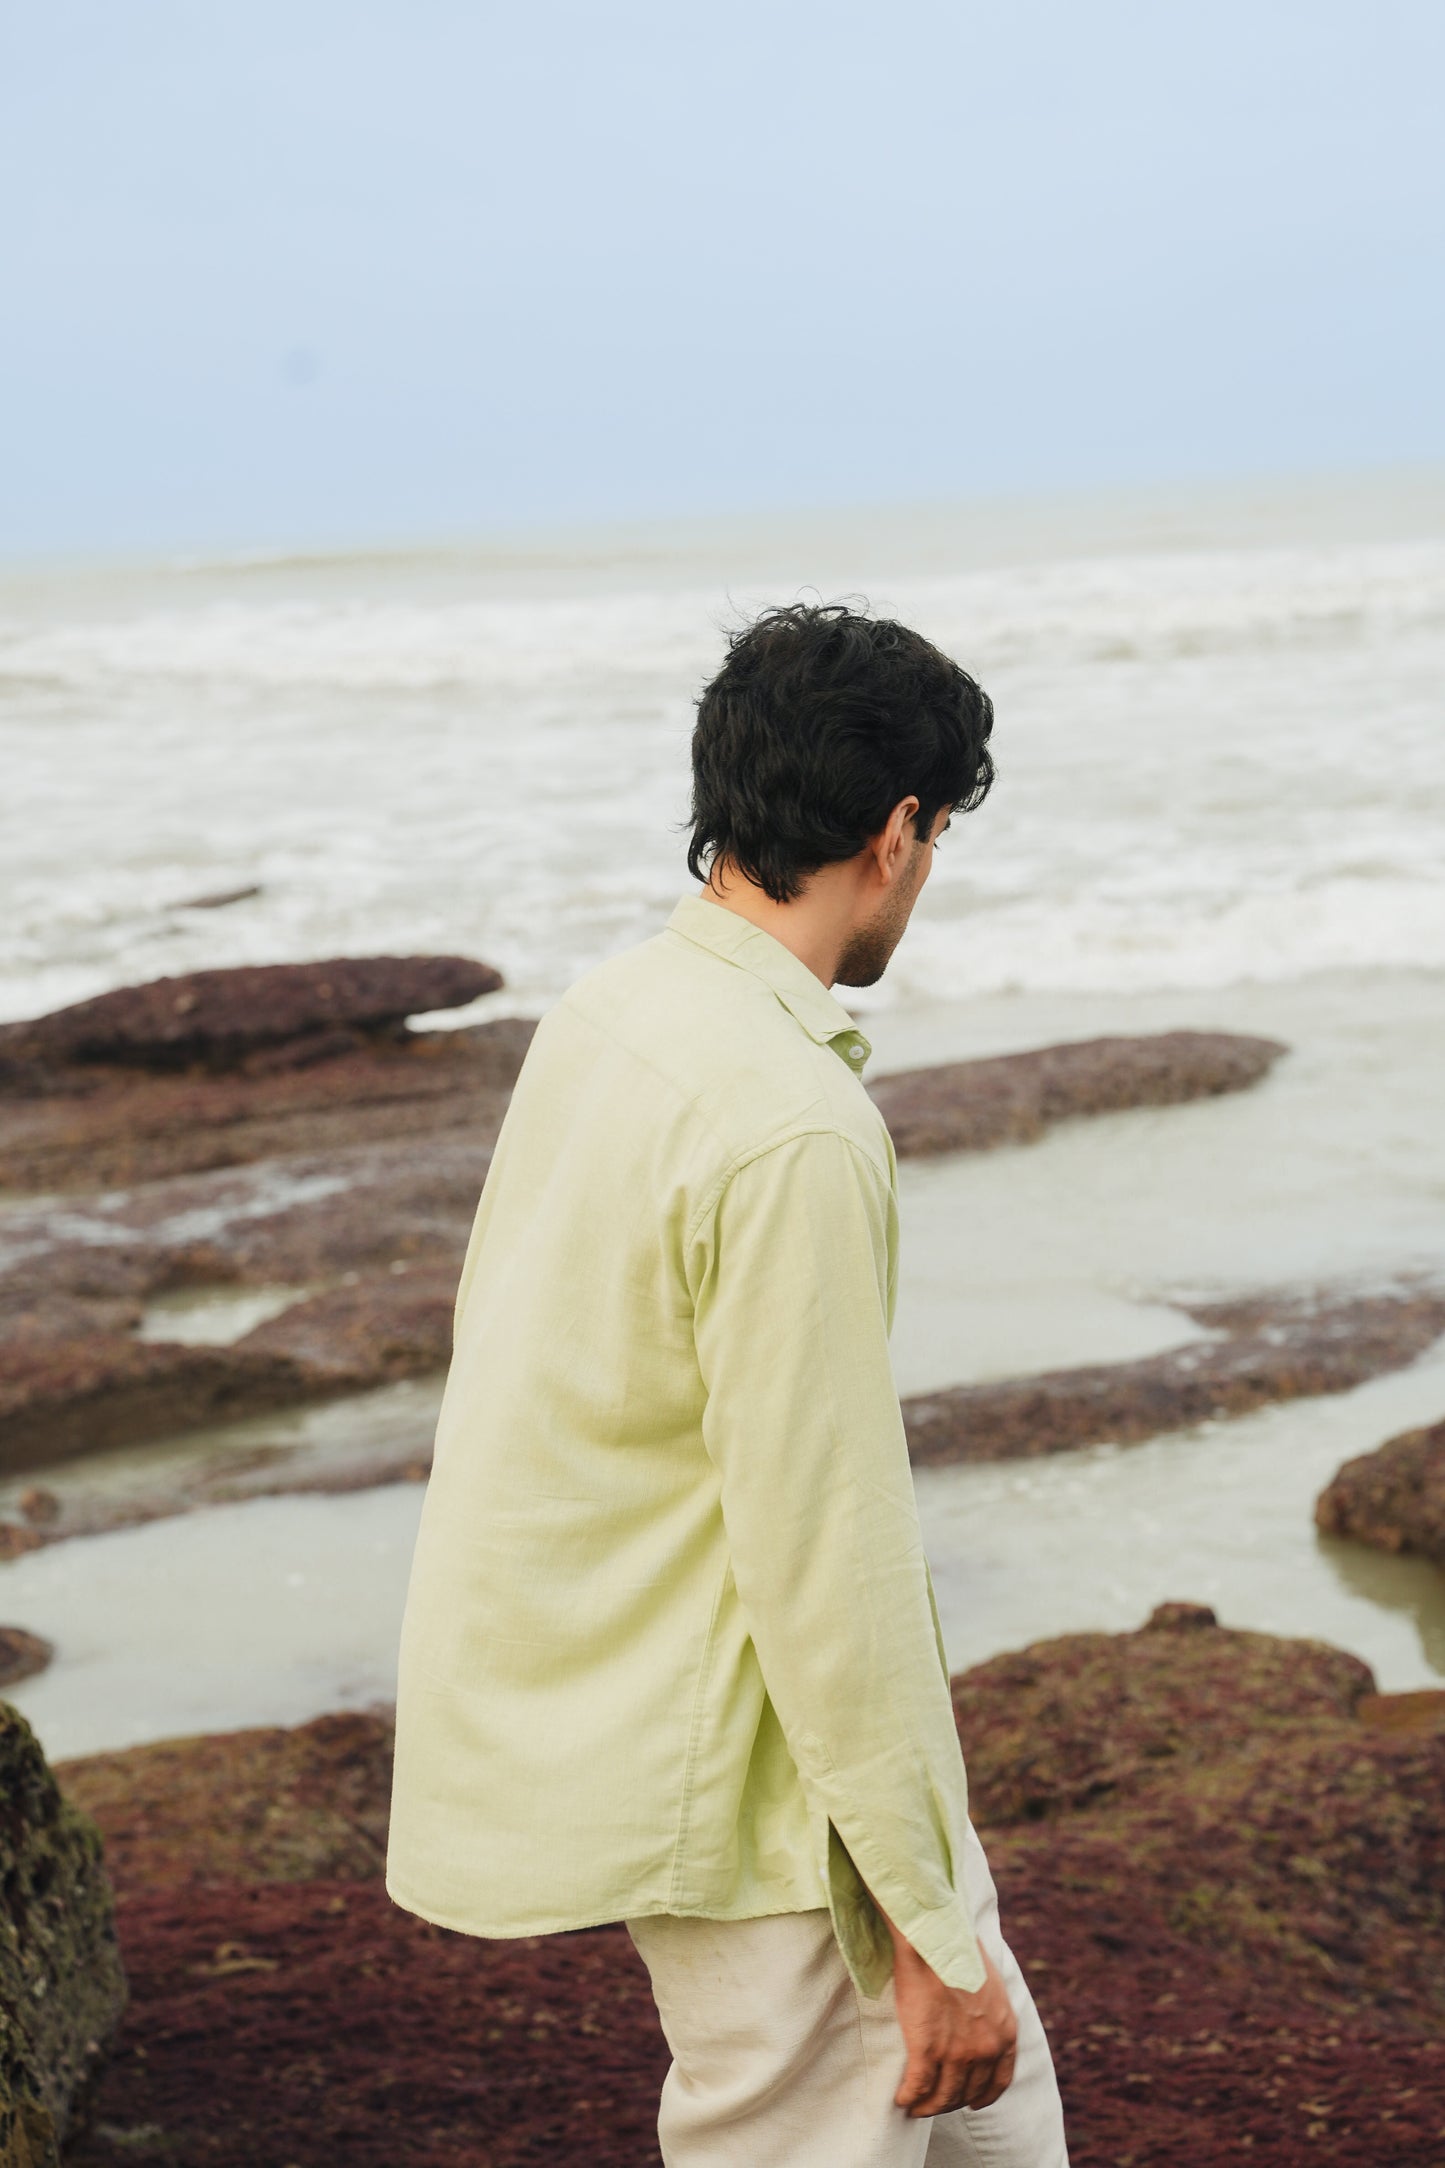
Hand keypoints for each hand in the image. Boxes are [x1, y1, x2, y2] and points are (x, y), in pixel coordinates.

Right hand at [884, 1918, 1017, 2118]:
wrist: (935, 1937)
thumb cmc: (959, 1950)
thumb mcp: (991, 1983)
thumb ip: (990, 2010)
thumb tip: (979, 2019)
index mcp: (1005, 2033)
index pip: (999, 2081)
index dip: (983, 2096)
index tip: (973, 2103)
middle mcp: (986, 2049)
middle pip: (967, 2092)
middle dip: (950, 2102)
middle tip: (934, 2102)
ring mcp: (958, 2052)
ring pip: (942, 2096)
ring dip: (927, 2106)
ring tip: (914, 2105)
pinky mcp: (928, 2049)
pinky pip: (918, 2086)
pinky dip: (909, 2097)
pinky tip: (902, 2099)